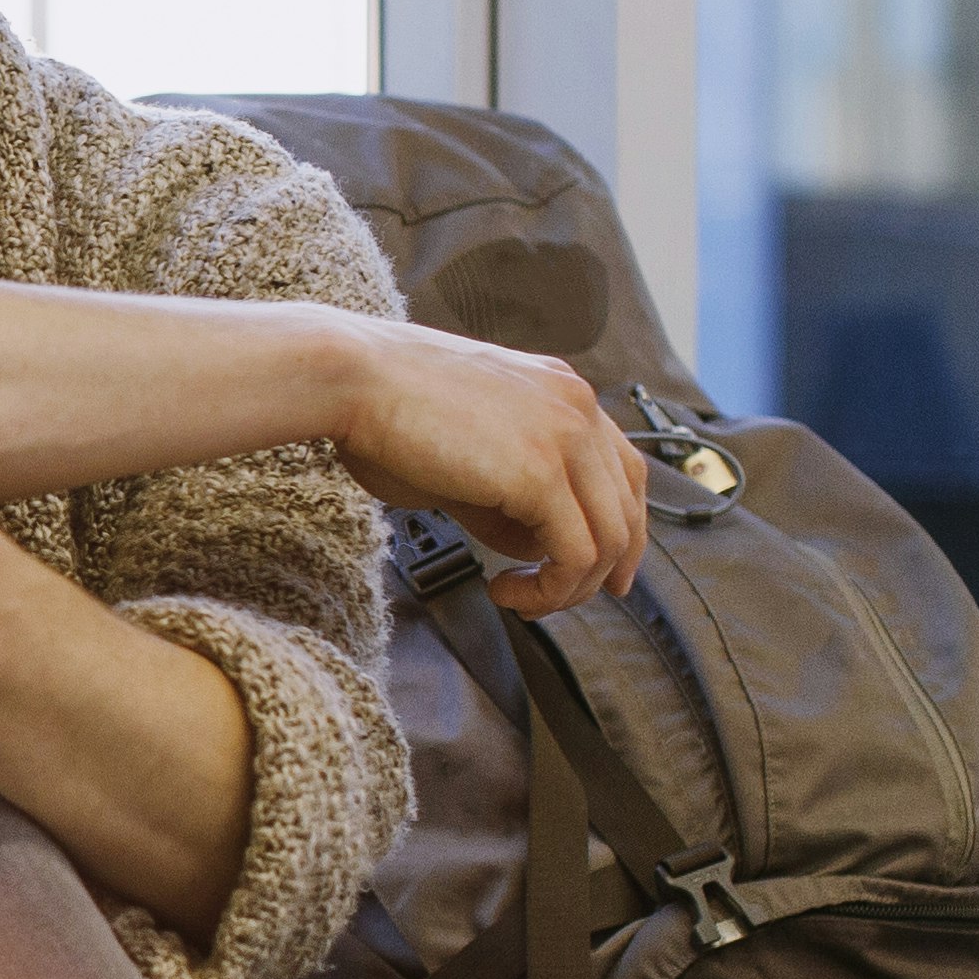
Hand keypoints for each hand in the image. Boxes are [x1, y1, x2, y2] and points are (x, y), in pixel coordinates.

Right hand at [323, 315, 647, 610]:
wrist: (349, 378)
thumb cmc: (383, 410)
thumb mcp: (464, 456)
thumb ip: (507, 497)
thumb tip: (532, 547)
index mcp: (561, 391)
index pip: (625, 470)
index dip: (623, 529)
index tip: (599, 572)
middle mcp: (576, 406)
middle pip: (628, 508)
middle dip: (603, 569)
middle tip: (556, 600)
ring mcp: (566, 437)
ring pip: (609, 540)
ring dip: (568, 588)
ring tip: (517, 599)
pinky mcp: (541, 474)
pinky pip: (575, 555)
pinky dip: (549, 590)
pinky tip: (504, 591)